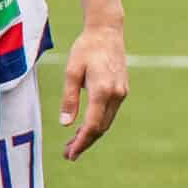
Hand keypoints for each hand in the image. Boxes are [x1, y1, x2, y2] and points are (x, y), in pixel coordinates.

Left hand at [58, 21, 126, 160]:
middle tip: (67, 155)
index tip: (70, 154)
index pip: (92, 125)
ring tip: (71, 145)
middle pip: (101, 128)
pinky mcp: (121, 91)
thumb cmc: (85, 49)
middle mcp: (116, 95)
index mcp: (103, 90)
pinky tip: (83, 129)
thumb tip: (65, 124)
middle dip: (84, 143)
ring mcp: (121, 93)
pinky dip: (97, 124)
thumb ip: (68, 98)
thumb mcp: (70, 71)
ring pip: (106, 122)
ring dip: (90, 135)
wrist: (106, 32)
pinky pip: (109, 113)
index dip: (81, 142)